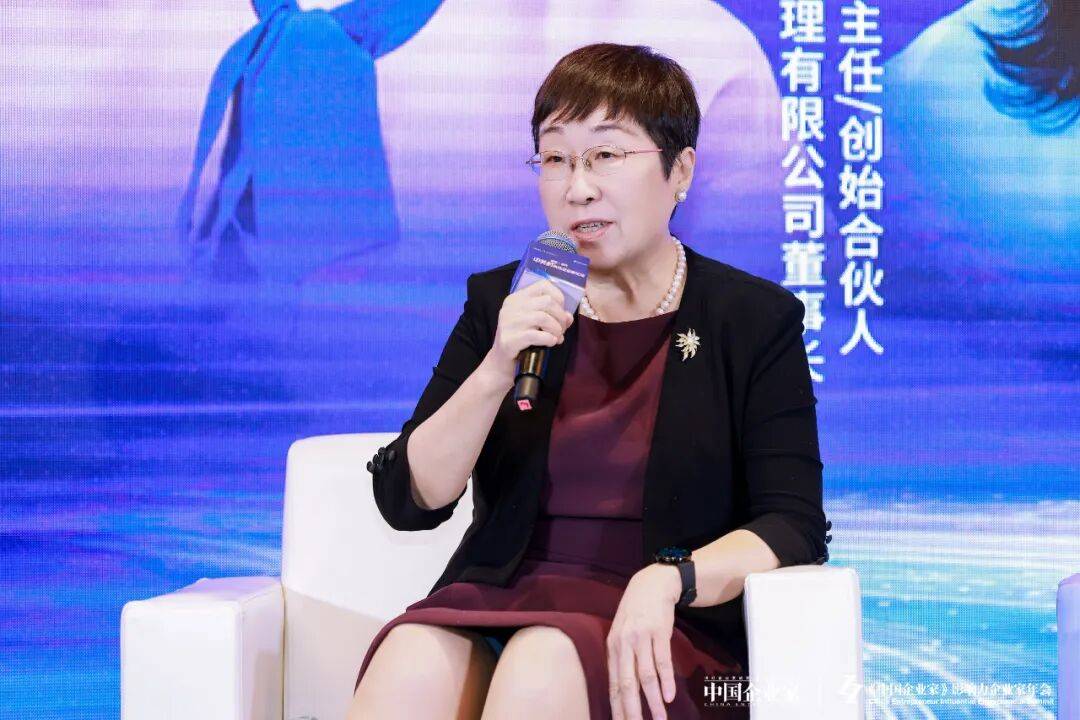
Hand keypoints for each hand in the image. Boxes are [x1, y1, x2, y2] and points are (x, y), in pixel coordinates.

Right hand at [481, 279, 574, 386]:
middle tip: (561, 329)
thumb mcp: (535, 324)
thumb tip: (568, 317)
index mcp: (516, 298)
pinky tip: (550, 343)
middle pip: (547, 302)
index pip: (543, 285)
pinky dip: (549, 339)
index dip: (559, 297)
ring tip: (557, 338)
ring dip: (556, 329)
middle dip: (560, 316)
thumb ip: (552, 316)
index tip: (561, 311)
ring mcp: (508, 323)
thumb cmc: (521, 340)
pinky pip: (536, 335)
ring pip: (543, 317)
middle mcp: (511, 307)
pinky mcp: (509, 340)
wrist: (501, 363)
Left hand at [607, 563, 682, 719]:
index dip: (617, 707)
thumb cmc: (635, 614)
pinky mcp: (658, 633)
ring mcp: (641, 638)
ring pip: (646, 676)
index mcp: (612, 648)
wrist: (651, 585)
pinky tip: (669, 697)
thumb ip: (622, 659)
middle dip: (632, 711)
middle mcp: (623, 645)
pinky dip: (666, 681)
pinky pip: (662, 661)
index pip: (612, 684)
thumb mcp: (622, 634)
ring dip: (653, 701)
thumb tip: (622, 689)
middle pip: (626, 684)